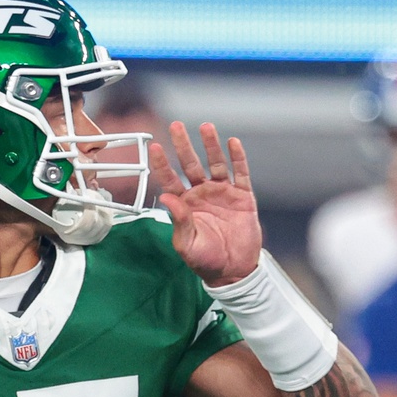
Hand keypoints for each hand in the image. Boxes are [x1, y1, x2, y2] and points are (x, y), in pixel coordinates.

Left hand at [149, 122, 261, 287]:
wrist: (234, 271)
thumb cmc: (206, 261)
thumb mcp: (187, 244)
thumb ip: (178, 219)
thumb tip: (165, 196)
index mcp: (185, 205)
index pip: (170, 179)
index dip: (162, 164)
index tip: (154, 147)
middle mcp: (202, 194)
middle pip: (191, 164)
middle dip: (183, 145)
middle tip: (176, 125)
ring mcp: (222, 193)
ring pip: (215, 163)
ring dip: (210, 145)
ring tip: (206, 126)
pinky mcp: (242, 196)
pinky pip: (240, 173)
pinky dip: (237, 158)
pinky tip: (232, 142)